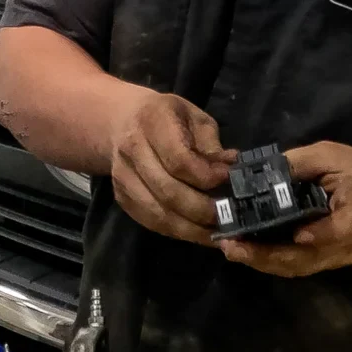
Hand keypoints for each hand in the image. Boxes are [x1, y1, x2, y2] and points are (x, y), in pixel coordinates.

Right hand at [109, 92, 235, 244]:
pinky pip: (151, 221)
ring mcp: (123, 177)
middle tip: (229, 216)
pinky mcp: (121, 197)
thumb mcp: (195, 118)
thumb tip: (230, 168)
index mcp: (153, 122)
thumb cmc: (167, 118)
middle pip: (168, 191)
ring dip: (192, 229)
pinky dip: (177, 231)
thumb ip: (211, 144)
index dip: (206, 176)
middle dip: (203, 209)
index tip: (228, 179)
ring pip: (158, 213)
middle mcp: (132, 150)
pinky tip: (199, 233)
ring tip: (219, 232)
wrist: (124, 120)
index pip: (179, 160)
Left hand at [220, 141, 351, 277]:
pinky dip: (269, 262)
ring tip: (231, 249)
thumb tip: (266, 170)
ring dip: (263, 261)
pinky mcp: (324, 261)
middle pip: (308, 257)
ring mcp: (334, 258)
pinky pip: (296, 266)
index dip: (322, 234)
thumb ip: (304, 163)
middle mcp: (346, 244)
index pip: (342, 229)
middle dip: (268, 254)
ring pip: (297, 267)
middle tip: (233, 245)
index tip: (299, 235)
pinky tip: (245, 251)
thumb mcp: (338, 156)